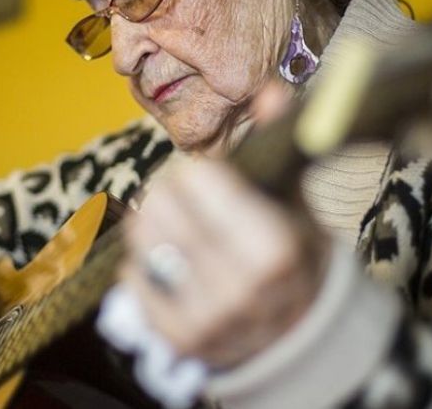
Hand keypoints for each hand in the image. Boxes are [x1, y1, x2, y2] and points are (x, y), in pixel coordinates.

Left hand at [121, 160, 329, 367]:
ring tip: (176, 224)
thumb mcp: (294, 200)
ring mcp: (209, 316)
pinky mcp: (180, 337)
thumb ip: (279, 143)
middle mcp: (240, 286)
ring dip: (151, 221)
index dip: (199, 170)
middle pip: (161, 204)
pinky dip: (141, 260)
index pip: (199, 176)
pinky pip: (133, 278)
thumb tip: (269, 92)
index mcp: (273, 246)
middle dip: (170, 191)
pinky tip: (166, 259)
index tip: (208, 176)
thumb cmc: (293, 253)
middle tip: (186, 197)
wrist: (298, 328)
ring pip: (142, 239)